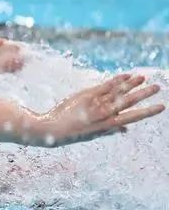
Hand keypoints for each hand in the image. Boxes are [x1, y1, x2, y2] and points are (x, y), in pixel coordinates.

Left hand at [33, 74, 164, 145]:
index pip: (132, 117)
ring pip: (117, 92)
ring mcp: (95, 104)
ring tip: (144, 78)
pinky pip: (105, 86)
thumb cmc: (72, 132)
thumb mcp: (93, 134)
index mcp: (107, 126)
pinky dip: (116, 80)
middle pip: (128, 102)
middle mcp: (103, 114)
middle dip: (144, 95)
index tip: (161, 107)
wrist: (52, 130)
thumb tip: (125, 129)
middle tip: (158, 88)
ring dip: (131, 84)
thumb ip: (110, 130)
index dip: (147, 112)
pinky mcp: (86, 95)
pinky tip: (126, 75)